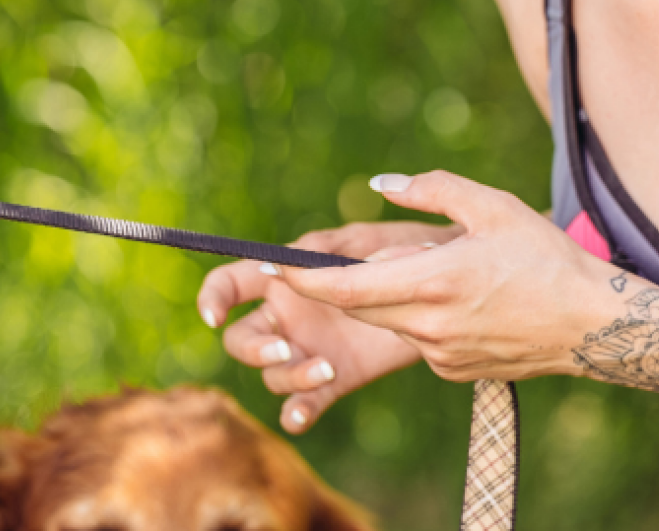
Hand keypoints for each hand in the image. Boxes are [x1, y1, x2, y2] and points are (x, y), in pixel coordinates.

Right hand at [197, 220, 462, 433]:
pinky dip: (296, 414)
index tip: (214, 316)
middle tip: (283, 347)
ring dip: (288, 376)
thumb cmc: (400, 251)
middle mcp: (287, 317)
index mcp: (282, 279)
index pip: (229, 285)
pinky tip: (301, 416)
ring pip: (271, 375)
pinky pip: (302, 403)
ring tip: (325, 369)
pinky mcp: (336, 379)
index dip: (212, 298)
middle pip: (241, 341)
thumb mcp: (359, 242)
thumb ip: (319, 253)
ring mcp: (308, 350)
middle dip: (253, 348)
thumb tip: (282, 264)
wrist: (446, 289)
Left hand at [277, 171, 619, 385]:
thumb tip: (381, 185)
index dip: (302, 278)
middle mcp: (429, 326)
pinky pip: (414, 338)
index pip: (346, 288)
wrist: (594, 325)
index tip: (271, 266)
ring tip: (442, 270)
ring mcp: (440, 355)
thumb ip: (431, 189)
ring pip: (386, 320)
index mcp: (434, 282)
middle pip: (357, 305)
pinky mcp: (451, 371)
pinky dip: (416, 315)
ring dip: (388, 294)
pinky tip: (460, 299)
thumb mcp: (492, 206)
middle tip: (346, 255)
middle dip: (343, 281)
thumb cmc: (546, 258)